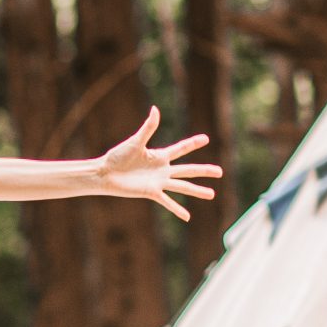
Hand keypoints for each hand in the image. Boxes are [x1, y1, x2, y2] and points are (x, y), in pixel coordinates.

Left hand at [98, 107, 220, 220]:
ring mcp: (158, 182)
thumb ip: (148, 127)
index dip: (193, 143)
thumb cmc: (118, 156)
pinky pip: (167, 202)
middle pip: (188, 169)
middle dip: (204, 170)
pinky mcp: (151, 192)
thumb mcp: (135, 141)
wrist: (106, 173)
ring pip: (182, 186)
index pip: (181, 148)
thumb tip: (155, 109)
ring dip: (197, 191)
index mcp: (159, 156)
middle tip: (220, 172)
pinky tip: (187, 217)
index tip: (206, 138)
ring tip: (212, 194)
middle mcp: (162, 169)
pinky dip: (177, 209)